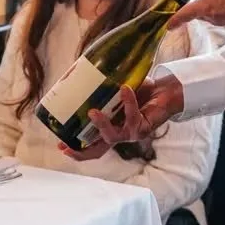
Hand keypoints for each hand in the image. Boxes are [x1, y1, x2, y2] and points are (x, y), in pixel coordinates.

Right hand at [59, 74, 184, 159]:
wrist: (164, 90)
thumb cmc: (138, 90)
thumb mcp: (113, 91)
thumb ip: (99, 89)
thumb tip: (75, 73)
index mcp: (110, 129)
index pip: (91, 147)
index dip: (77, 151)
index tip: (61, 147)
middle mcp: (119, 135)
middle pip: (98, 151)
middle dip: (82, 150)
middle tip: (68, 143)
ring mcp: (131, 134)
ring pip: (113, 136)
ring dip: (102, 125)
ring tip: (93, 111)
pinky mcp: (144, 128)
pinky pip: (132, 116)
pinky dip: (128, 101)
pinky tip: (125, 88)